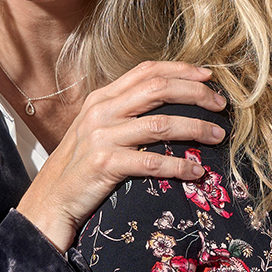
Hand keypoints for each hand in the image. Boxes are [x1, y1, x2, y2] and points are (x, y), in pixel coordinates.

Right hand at [17, 61, 225, 251]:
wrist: (50, 200)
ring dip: (195, 128)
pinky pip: (151, 161)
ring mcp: (101, 137)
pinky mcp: (105, 164)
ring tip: (217, 136)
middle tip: (221, 105)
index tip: (208, 77)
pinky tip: (196, 172)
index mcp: (102, 98)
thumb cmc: (79, 166)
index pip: (146, 71)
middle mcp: (101, 111)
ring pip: (160, 124)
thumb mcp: (97, 129)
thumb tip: (167, 104)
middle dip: (196, 93)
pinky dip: (179, 166)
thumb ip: (124, 112)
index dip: (181, 70)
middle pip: (158, 89)